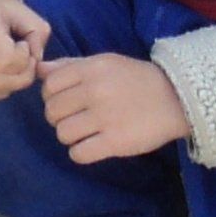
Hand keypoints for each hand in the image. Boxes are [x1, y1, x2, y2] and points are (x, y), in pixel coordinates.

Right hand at [0, 0, 50, 100]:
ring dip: (10, 85)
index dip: (25, 59)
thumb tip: (37, 60)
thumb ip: (37, 32)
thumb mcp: (18, 9)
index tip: (24, 45)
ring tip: (13, 68)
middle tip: (26, 62)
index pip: (7, 61)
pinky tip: (1, 76)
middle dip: (22, 77)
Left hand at [41, 52, 191, 164]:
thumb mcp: (105, 63)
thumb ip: (71, 65)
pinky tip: (93, 145)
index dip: (52, 96)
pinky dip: (81, 152)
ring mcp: (105, 118)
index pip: (49, 85)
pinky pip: (78, 154)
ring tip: (86, 132)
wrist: (176, 98)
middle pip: (52, 111)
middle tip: (77, 118)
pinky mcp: (115, 142)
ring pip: (62, 133)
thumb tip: (39, 69)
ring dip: (70, 136)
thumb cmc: (136, 79)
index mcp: (92, 69)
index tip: (66, 101)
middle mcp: (95, 91)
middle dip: (60, 118)